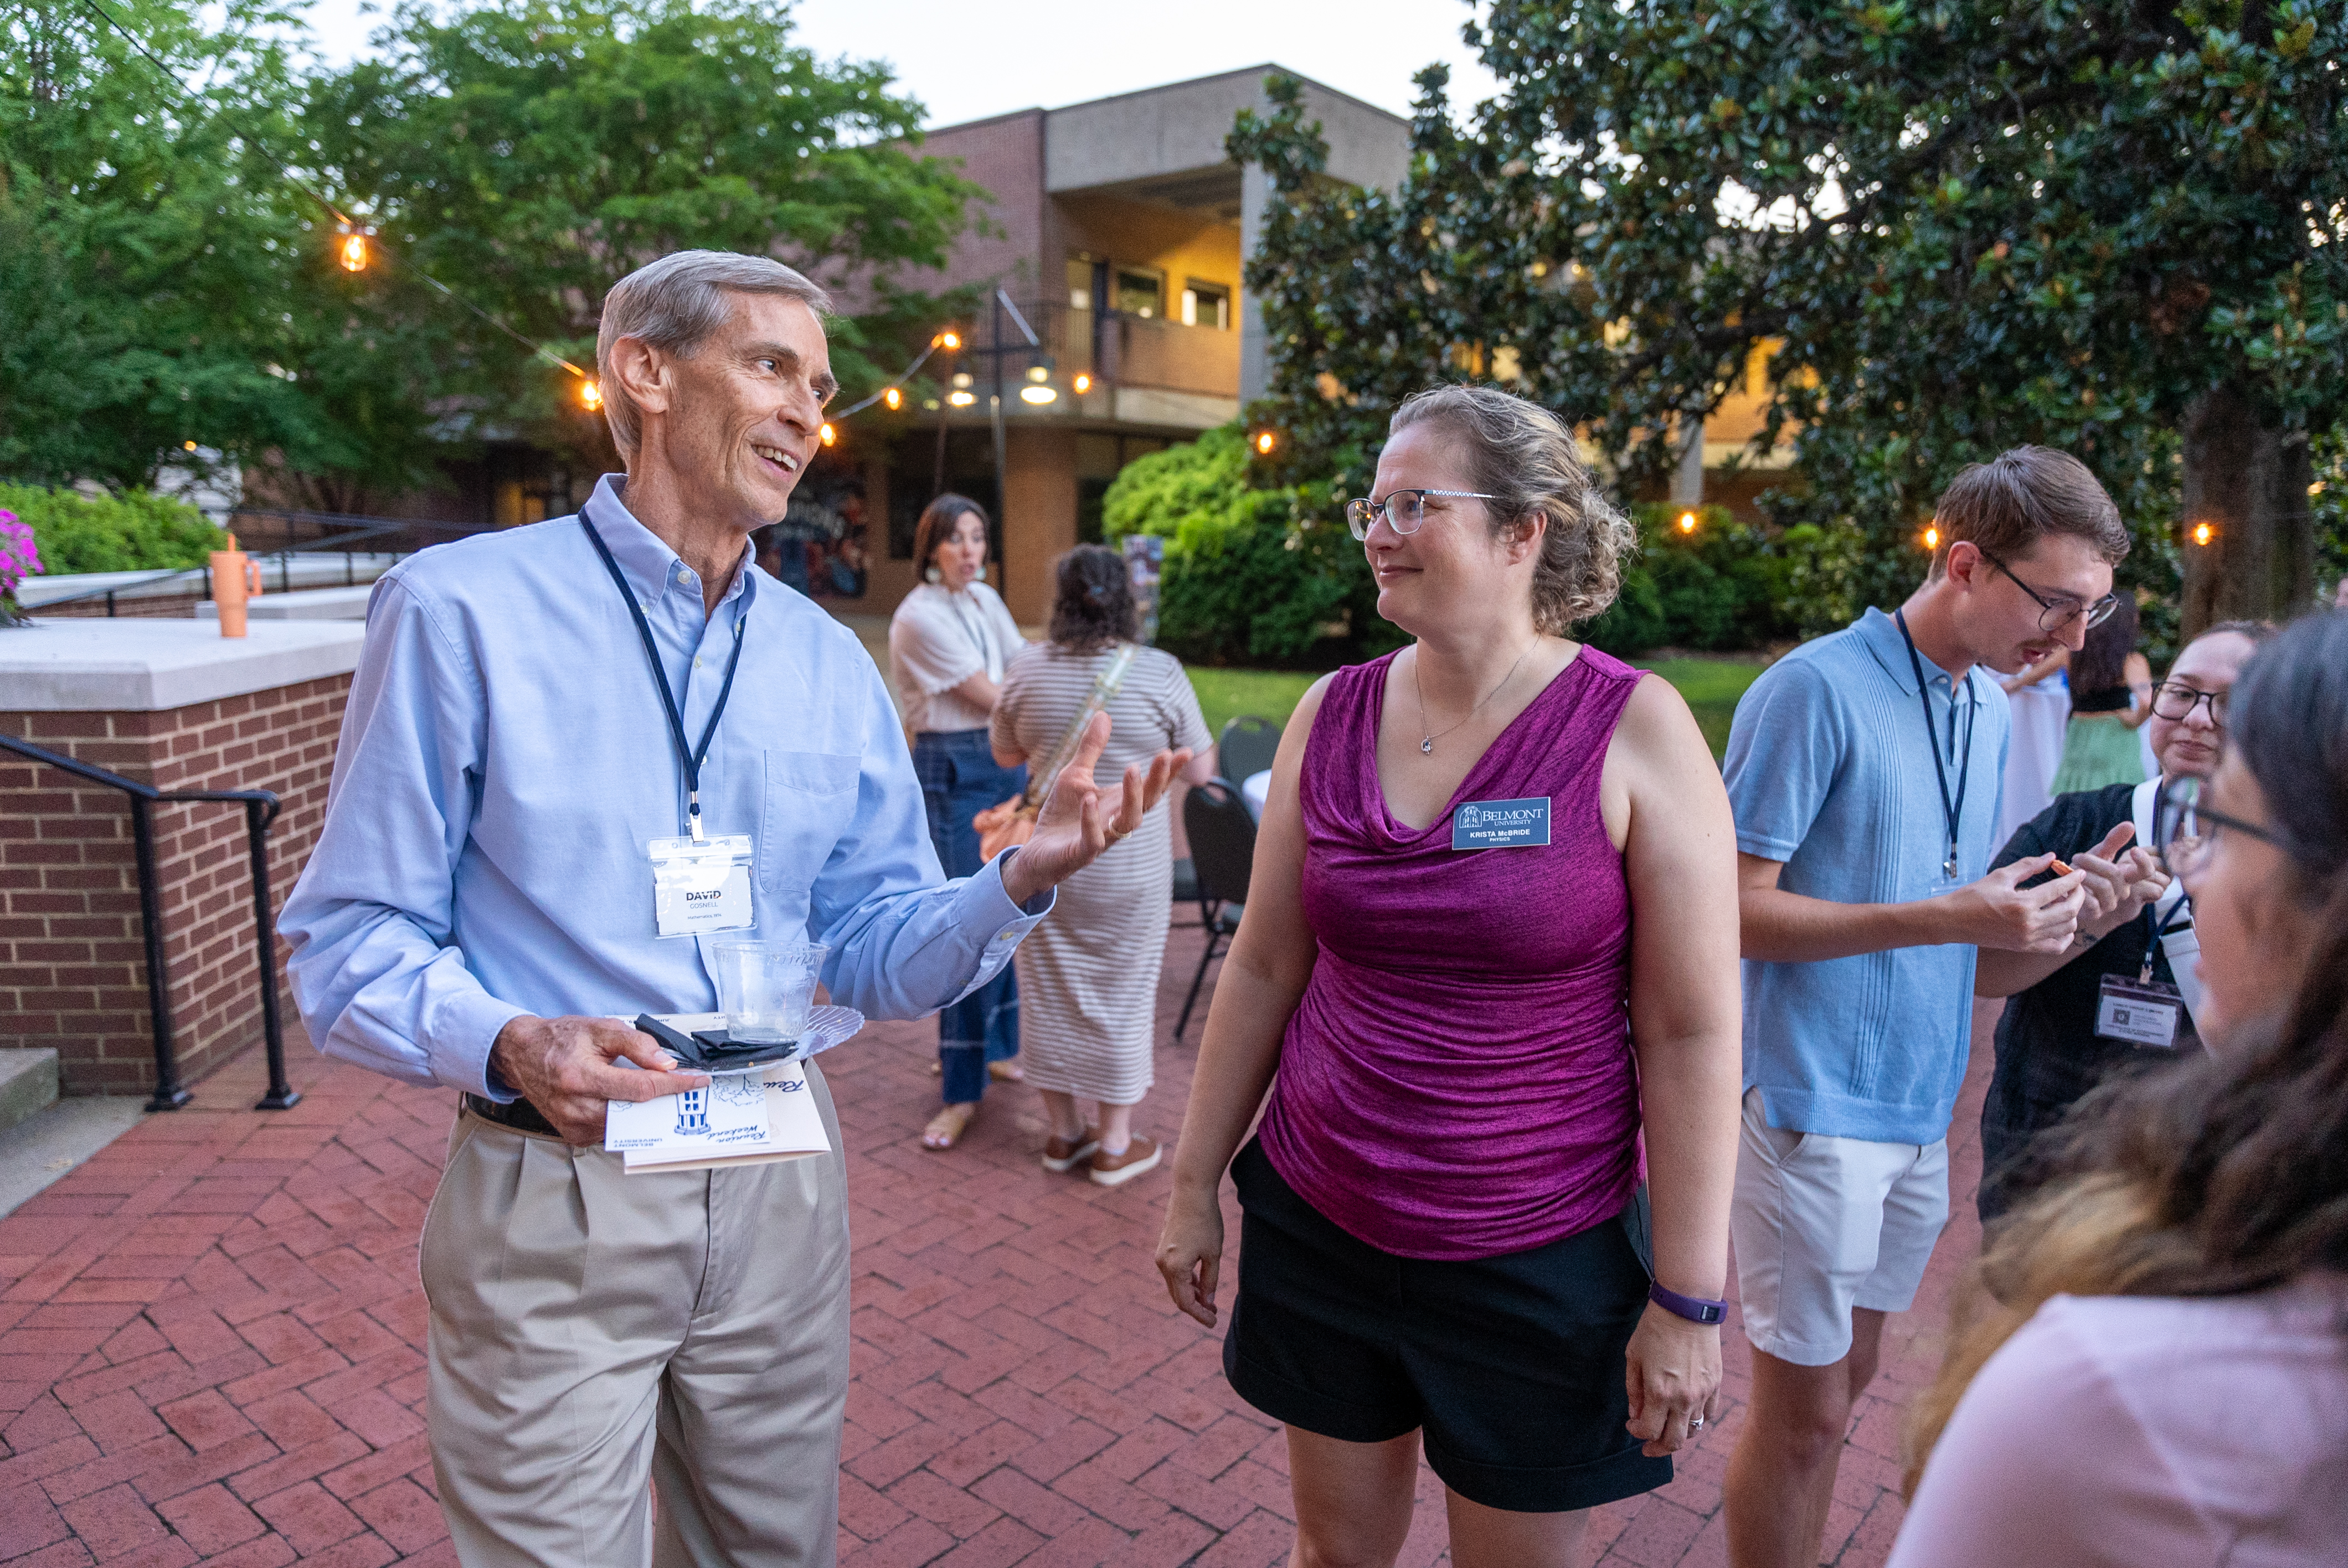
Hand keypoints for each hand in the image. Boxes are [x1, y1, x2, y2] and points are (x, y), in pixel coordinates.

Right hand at [487, 1014, 711, 1146]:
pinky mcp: (574, 1136)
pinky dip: (627, 1119)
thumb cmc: (560, 1039)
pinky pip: (612, 1133)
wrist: (522, 1055)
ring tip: (658, 1094)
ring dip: (646, 1112)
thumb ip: (636, 1044)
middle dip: (664, 1102)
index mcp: (581, 1077)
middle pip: (636, 1113)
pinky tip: (630, 1103)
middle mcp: (575, 1107)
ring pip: (627, 1127)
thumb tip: (666, 1064)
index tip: (697, 1081)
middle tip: (684, 1090)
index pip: (641, 1089)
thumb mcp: (600, 1028)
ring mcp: (573, 1126)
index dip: (674, 1085)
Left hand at [999, 711, 1191, 905]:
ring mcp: (1101, 839)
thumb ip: (1091, 747)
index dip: (1169, 772)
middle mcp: (1116, 821)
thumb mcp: (1076, 774)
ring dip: (1132, 796)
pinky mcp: (1080, 853)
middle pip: (1147, 803)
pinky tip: (1090, 798)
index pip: (1151, 787)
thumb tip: (1104, 713)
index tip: (1185, 751)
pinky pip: (1092, 840)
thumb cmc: (1062, 814)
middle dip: (1157, 780)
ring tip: (1132, 768)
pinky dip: (1092, 820)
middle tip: (1164, 755)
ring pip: (1127, 822)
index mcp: (1119, 803)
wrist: (1038, 851)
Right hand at [1155, 1189, 1226, 1327]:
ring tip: (1209, 1300)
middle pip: (1178, 1296)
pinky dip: (1186, 1280)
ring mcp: (1161, 1255)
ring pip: (1175, 1284)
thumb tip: (1207, 1301)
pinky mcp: (1163, 1247)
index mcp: (1175, 1268)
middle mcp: (1163, 1264)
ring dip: (1191, 1294)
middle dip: (1195, 1307)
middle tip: (1214, 1313)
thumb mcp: (1213, 1253)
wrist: (1191, 1191)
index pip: (1185, 1302)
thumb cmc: (1205, 1221)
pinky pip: (1173, 1272)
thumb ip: (1210, 1280)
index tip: (1214, 1322)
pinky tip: (1200, 1281)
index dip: (1200, 1315)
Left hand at [1624, 1302, 1723, 1455]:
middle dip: (1657, 1448)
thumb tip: (1636, 1414)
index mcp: (1659, 1392)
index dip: (1637, 1433)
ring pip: (1693, 1430)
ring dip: (1677, 1433)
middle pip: (1673, 1441)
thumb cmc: (1655, 1328)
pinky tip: (1686, 1414)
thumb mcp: (1634, 1356)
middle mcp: (1683, 1398)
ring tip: (1667, 1428)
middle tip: (1648, 1447)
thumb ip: (1633, 1390)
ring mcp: (1703, 1393)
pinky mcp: (1716, 1385)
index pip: (1649, 1431)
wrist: (1687, 1307)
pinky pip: (1708, 1414)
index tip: (1631, 1425)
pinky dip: (1697, 1420)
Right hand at [1939, 853, 2086, 951]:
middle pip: (2069, 910)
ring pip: (2067, 928)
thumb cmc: (1973, 896)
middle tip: (2075, 886)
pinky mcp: (2024, 947)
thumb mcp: (2000, 876)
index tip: (2079, 873)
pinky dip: (2065, 936)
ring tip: (2064, 901)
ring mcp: (2028, 939)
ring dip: (2072, 913)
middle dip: (2078, 895)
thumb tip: (2052, 857)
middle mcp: (2028, 924)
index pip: (2058, 889)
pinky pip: (2056, 946)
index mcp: (2022, 904)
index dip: (2073, 879)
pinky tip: (2061, 924)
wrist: (1953, 921)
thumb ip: (2028, 866)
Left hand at [2071, 823, 2171, 939]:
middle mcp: (2122, 890)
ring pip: (2104, 886)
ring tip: (2072, 868)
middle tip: (2077, 857)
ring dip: (2084, 873)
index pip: (2146, 871)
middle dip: (2093, 861)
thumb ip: (2114, 840)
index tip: (2133, 849)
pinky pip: (2091, 901)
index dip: (2144, 862)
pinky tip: (2070, 884)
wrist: (2068, 891)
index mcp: (2126, 875)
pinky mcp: (2096, 912)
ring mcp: (2110, 903)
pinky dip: (2078, 888)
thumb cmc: (2087, 870)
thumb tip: (2130, 824)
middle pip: (2115, 874)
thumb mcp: (2100, 853)